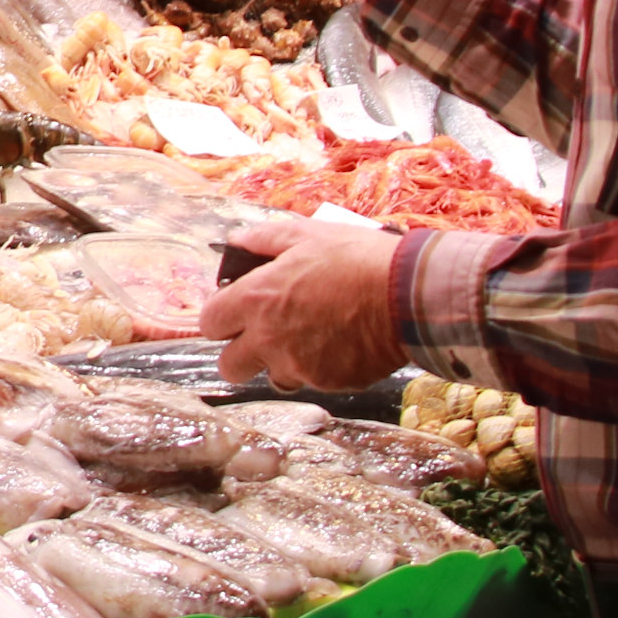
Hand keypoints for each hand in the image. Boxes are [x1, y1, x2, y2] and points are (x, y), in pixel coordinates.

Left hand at [200, 216, 406, 392]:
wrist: (408, 294)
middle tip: (263, 336)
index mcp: (255, 300)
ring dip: (281, 362)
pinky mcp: (326, 383)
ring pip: (271, 377)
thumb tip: (235, 242)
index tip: (237, 312)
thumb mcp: (306, 234)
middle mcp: (268, 339)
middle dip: (240, 354)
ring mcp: (297, 366)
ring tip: (311, 337)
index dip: (222, 318)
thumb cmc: (357, 258)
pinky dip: (319, 367)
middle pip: (229, 366)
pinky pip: (310, 381)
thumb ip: (262, 240)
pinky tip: (340, 344)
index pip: (209, 324)